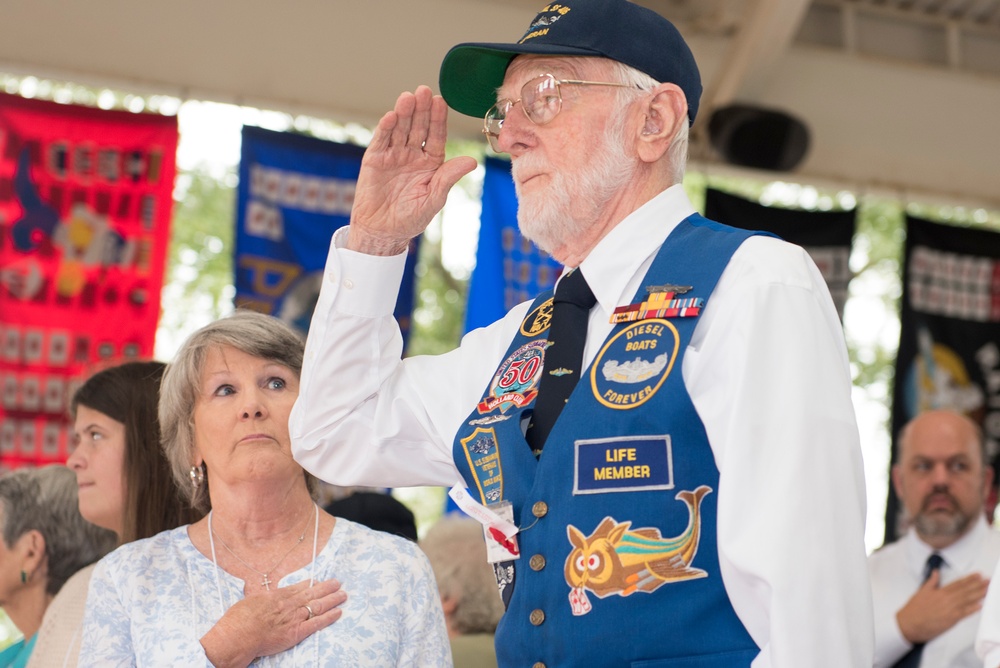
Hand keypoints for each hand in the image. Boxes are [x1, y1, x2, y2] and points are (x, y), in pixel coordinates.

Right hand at [200, 578, 346, 666]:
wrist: (238, 635)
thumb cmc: (238, 619)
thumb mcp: (250, 601)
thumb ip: (263, 598)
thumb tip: (265, 597)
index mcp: (277, 595)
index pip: (299, 587)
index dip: (311, 584)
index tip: (318, 580)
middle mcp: (289, 604)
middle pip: (312, 593)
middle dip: (327, 587)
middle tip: (338, 582)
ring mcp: (294, 617)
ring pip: (318, 605)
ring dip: (332, 599)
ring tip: (343, 594)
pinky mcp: (296, 632)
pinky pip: (317, 623)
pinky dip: (329, 617)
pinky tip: (338, 612)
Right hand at [347, 85, 477, 254]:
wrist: (383, 231)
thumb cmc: (411, 218)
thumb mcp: (434, 198)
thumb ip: (448, 177)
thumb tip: (471, 161)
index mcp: (431, 162)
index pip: (436, 136)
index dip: (438, 119)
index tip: (441, 102)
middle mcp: (413, 154)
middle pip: (418, 127)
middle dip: (421, 110)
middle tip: (424, 91)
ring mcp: (393, 155)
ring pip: (400, 130)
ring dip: (404, 113)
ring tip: (408, 98)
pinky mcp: (374, 160)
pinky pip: (381, 141)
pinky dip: (386, 129)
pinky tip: (392, 116)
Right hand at [896, 570, 988, 643]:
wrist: (910, 623)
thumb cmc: (914, 608)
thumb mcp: (921, 591)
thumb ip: (931, 582)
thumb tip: (936, 572)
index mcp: (939, 591)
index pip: (958, 583)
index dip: (969, 579)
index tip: (978, 575)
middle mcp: (946, 598)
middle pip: (965, 590)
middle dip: (978, 585)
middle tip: (988, 581)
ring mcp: (949, 609)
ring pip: (967, 600)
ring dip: (979, 594)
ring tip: (987, 589)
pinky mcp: (951, 619)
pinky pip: (964, 613)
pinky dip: (973, 609)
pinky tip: (980, 605)